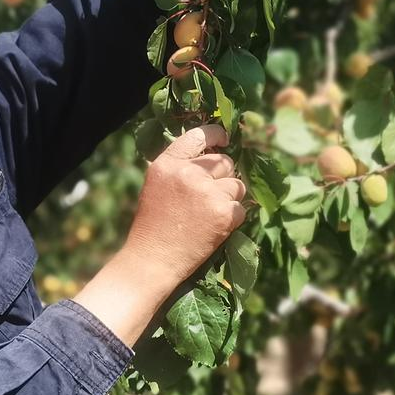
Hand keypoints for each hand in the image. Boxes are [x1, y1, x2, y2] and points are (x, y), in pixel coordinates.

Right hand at [72, 124, 245, 347]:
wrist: (152, 260)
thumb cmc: (152, 227)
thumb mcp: (158, 186)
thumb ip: (180, 169)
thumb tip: (214, 156)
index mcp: (168, 163)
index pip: (198, 136)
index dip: (215, 134)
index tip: (224, 137)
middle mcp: (188, 172)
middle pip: (224, 162)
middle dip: (224, 176)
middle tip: (210, 196)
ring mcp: (207, 192)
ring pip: (237, 185)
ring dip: (230, 198)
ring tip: (209, 215)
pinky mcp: (223, 213)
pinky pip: (241, 208)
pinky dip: (233, 219)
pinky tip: (215, 228)